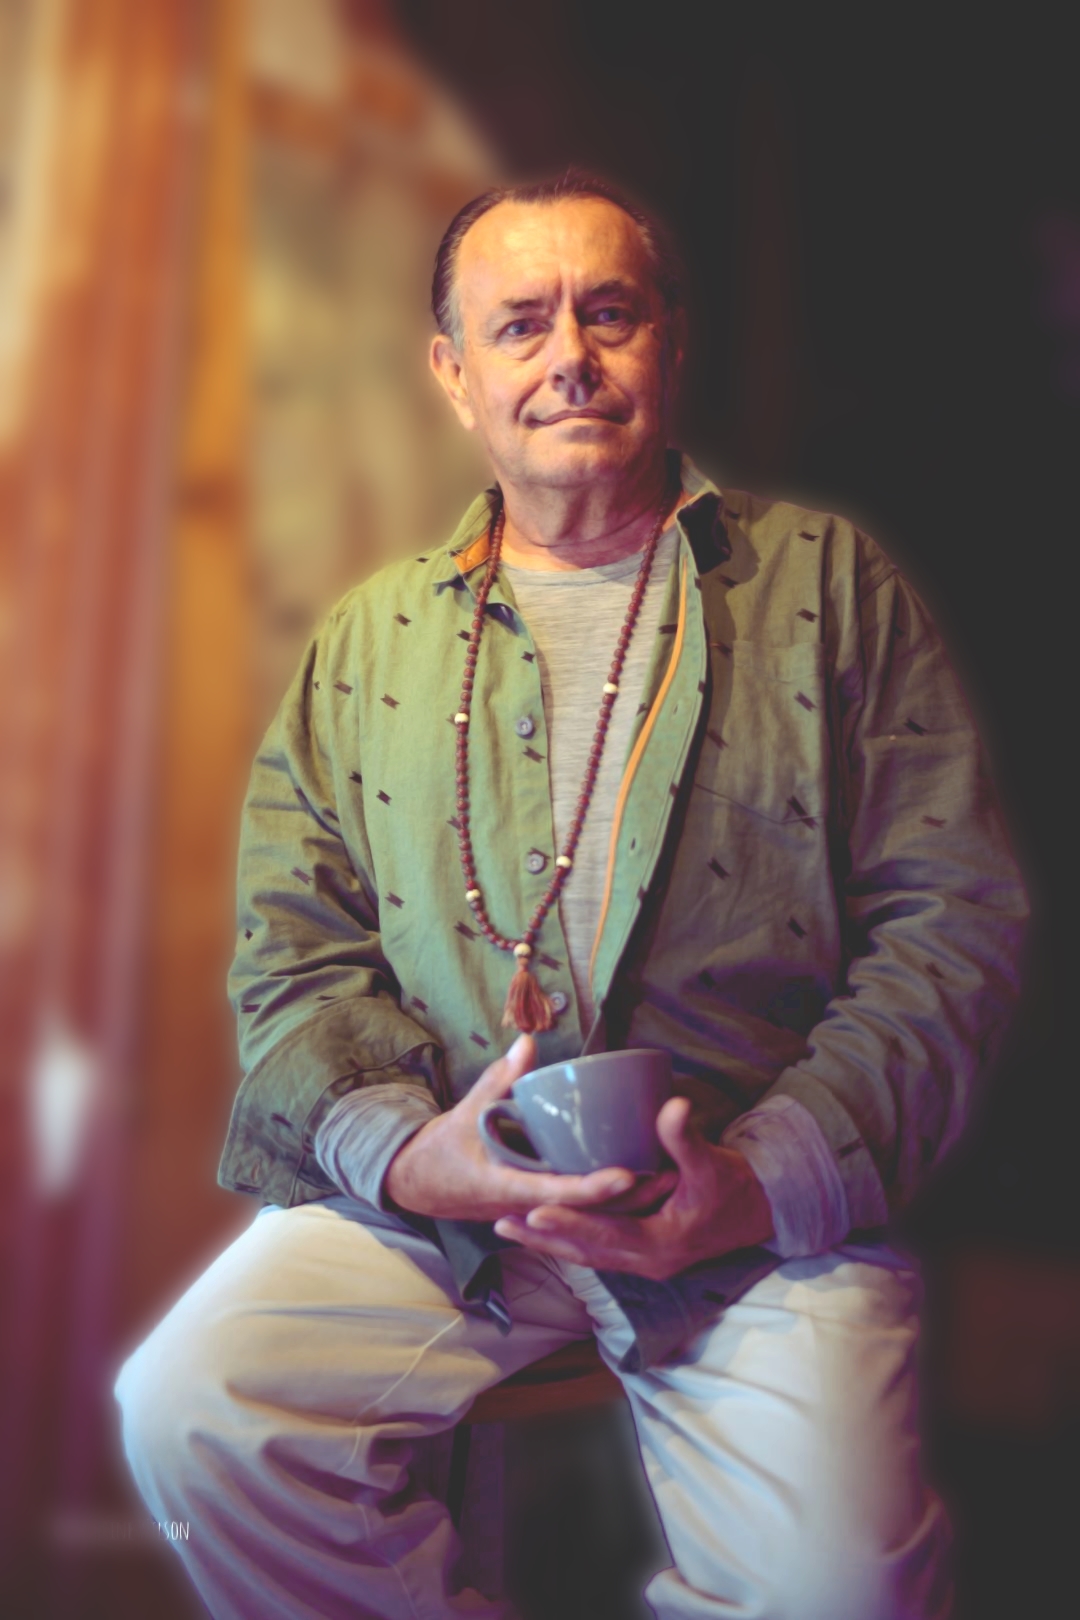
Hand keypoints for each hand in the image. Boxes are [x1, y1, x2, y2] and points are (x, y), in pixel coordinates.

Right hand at [384, 1034, 659, 1222]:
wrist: (419, 1187)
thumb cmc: (440, 1151)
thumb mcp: (464, 1113)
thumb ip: (498, 1079)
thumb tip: (528, 1042)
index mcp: (506, 1187)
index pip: (558, 1191)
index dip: (594, 1186)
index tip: (629, 1173)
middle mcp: (527, 1207)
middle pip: (587, 1212)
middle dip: (630, 1199)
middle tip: (673, 1174)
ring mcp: (536, 1213)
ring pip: (589, 1217)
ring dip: (629, 1203)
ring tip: (671, 1177)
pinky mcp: (541, 1210)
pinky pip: (581, 1212)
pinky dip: (610, 1201)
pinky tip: (642, 1182)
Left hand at [492, 1096, 774, 1278]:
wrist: (758, 1213)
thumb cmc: (733, 1187)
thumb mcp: (711, 1162)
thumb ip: (685, 1138)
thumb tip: (669, 1105)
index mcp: (661, 1243)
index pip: (606, 1236)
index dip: (569, 1224)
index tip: (532, 1211)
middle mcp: (647, 1261)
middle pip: (585, 1253)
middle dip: (543, 1239)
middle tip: (499, 1222)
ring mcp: (644, 1263)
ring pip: (586, 1256)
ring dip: (548, 1243)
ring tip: (507, 1227)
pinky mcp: (642, 1255)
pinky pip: (597, 1252)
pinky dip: (568, 1241)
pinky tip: (544, 1228)